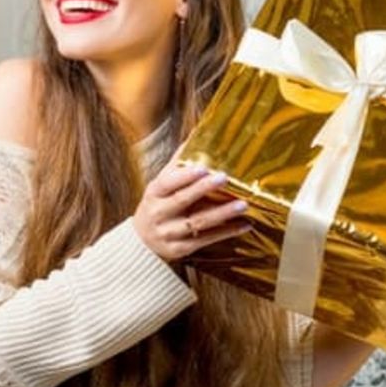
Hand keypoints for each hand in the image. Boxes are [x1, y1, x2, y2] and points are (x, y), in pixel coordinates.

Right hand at [133, 147, 251, 261]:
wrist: (141, 242)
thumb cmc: (157, 205)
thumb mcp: (160, 185)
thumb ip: (178, 165)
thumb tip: (196, 137)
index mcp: (154, 193)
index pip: (168, 183)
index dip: (185, 176)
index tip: (203, 167)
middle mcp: (159, 213)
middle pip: (183, 200)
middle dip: (204, 189)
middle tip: (225, 178)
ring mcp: (169, 233)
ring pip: (198, 222)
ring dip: (222, 213)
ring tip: (243, 205)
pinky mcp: (181, 249)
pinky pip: (206, 240)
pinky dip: (226, 232)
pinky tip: (244, 225)